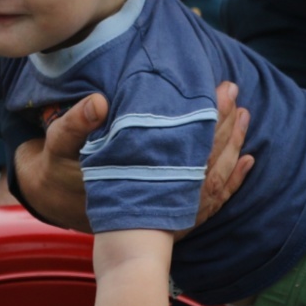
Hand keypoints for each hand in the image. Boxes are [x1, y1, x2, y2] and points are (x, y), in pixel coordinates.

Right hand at [13, 82, 253, 232]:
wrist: (58, 208)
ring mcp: (172, 209)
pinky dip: (234, 179)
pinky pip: (213, 199)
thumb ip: (75, 123)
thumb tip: (98, 101)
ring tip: (246, 116)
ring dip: (233, 145)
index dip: (206, 114)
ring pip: (214, 176)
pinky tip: (248, 161)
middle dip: (224, 122)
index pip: (185, 139)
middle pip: (205, 155)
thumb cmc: (59, 172)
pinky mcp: (175, 217)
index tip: (220, 88)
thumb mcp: (58, 145)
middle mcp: (161, 193)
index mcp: (140, 172)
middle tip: (235, 91)